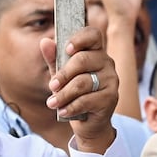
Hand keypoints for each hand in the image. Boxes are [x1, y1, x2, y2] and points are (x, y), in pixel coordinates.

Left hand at [42, 25, 118, 151]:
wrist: (90, 122)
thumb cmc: (75, 94)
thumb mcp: (61, 75)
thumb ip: (54, 59)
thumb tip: (44, 42)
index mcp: (95, 51)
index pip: (93, 34)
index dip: (79, 38)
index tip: (66, 49)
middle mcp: (107, 62)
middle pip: (83, 60)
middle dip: (63, 74)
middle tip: (52, 85)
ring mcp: (111, 79)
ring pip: (83, 82)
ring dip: (63, 94)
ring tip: (52, 103)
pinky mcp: (111, 97)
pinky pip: (87, 100)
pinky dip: (71, 107)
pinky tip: (63, 111)